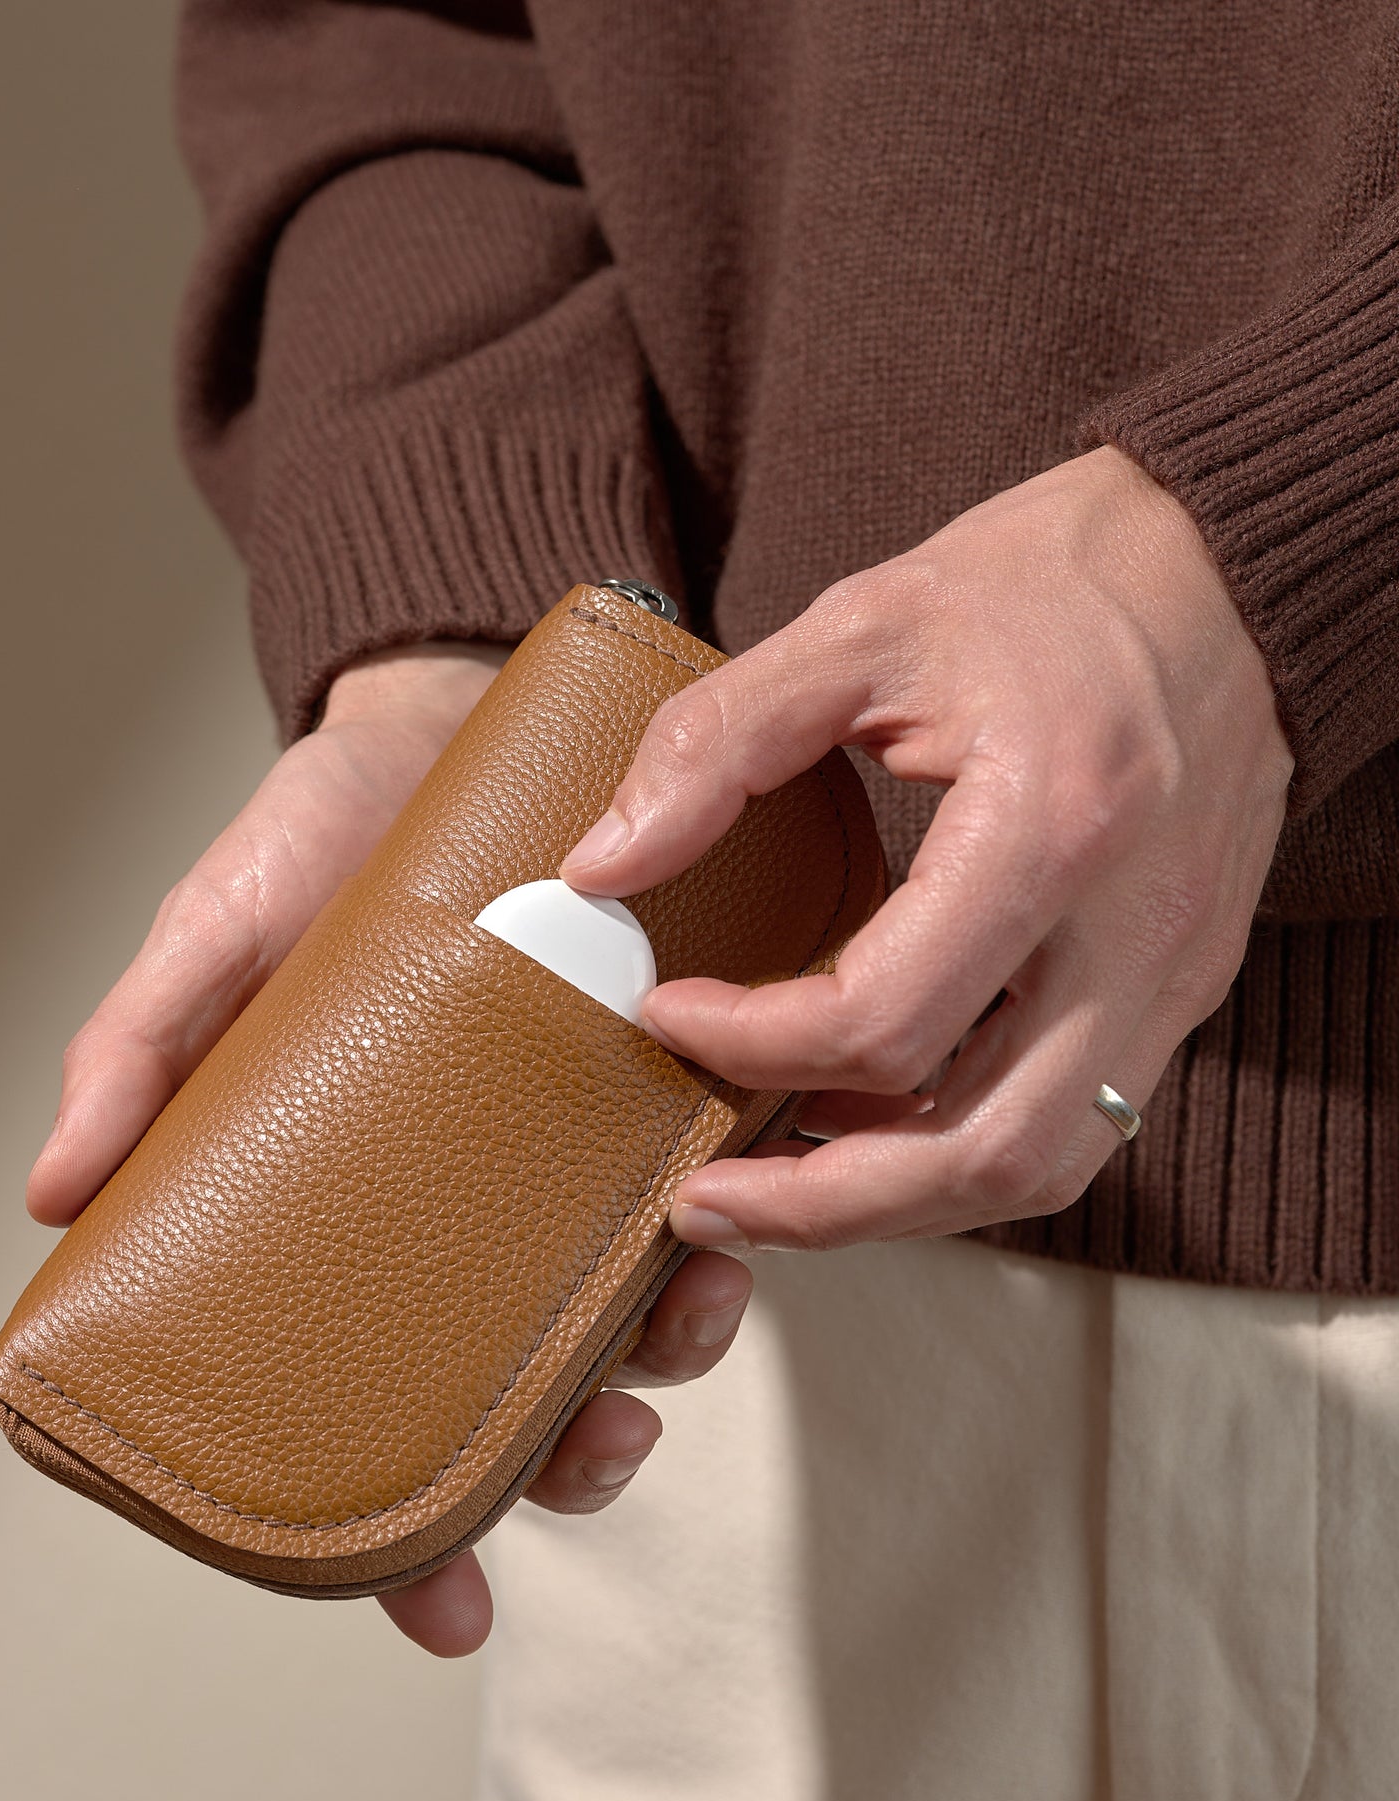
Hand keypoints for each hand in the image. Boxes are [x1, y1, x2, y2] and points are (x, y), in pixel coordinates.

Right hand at [27, 642, 752, 1656]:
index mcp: (366, 1214)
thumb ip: (140, 1056)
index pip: (381, 1405)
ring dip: (663, 1349)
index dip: (409, 1531)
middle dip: (569, 1455)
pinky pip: (719, 1186)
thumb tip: (51, 1195)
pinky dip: (734, 1222)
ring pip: (635, 1310)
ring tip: (679, 1313)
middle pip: (528, 1391)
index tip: (445, 1614)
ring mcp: (581, 1158)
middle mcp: (481, 1211)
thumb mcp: (216, 942)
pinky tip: (733, 1216)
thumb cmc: (319, 845)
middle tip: (594, 1449)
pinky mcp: (671, 1080)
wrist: (448, 721)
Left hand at [561, 446, 1292, 1250]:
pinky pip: (1075, 1123)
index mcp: (1053, 829)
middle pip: (978, 1152)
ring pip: (1038, 1168)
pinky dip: (959, 1149)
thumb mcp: (862, 626)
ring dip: (896, 1198)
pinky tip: (872, 1119)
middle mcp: (1135, 932)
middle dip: (821, 1202)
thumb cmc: (1052, 582)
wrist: (1227, 567)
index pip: (883, 1021)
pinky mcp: (1181, 989)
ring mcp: (1174, 976)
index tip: (667, 1009)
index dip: (749, 1043)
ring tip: (778, 1179)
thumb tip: (604, 865)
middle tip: (703, 1197)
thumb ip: (718, 743)